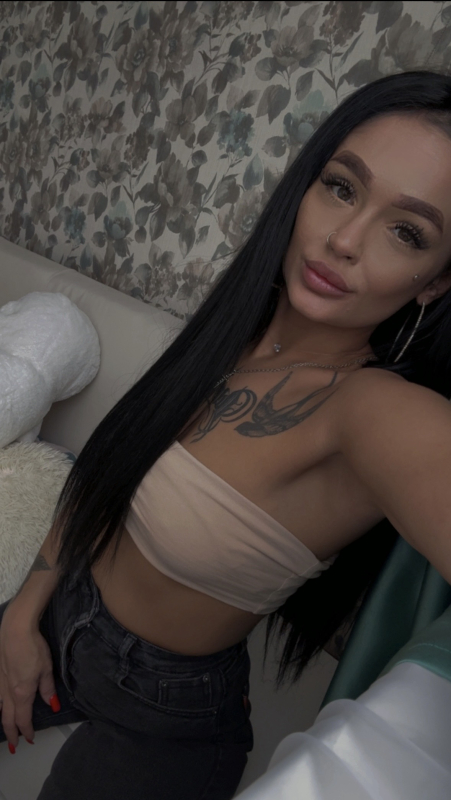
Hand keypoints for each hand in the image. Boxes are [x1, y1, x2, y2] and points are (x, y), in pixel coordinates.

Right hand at [0, 603, 57, 749]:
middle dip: (12, 734)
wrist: (15, 629)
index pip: (23, 719)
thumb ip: (47, 689)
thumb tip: (52, 704)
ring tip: (5, 731)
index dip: (26, 730)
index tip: (30, 738)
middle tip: (14, 745)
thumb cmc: (32, 646)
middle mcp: (7, 692)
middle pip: (7, 719)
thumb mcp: (46, 668)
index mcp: (22, 693)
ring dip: (2, 722)